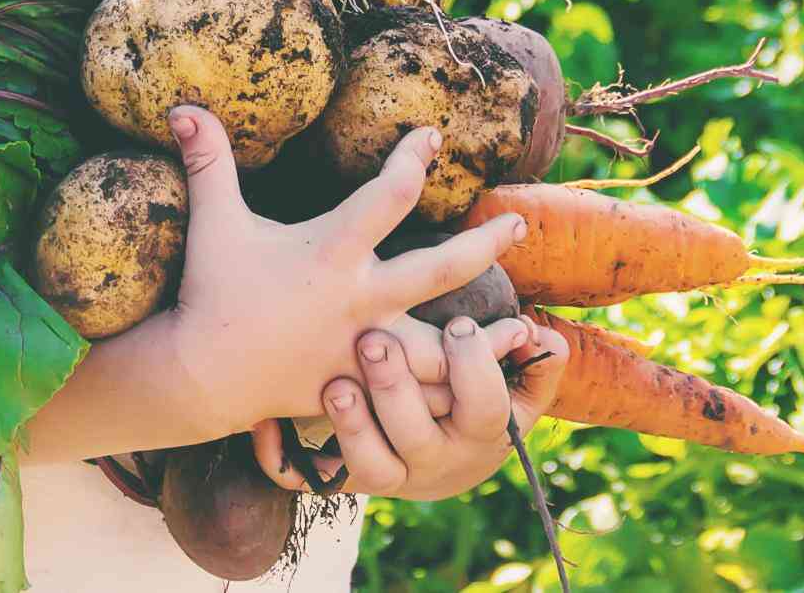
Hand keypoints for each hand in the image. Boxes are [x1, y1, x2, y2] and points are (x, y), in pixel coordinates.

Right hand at [149, 104, 528, 439]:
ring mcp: (365, 348)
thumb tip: (183, 105)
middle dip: (486, 243)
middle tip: (519, 222)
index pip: (390, 194)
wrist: (202, 376)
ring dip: (486, 339)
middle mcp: (359, 298)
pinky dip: (452, 392)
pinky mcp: (362, 386)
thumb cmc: (211, 291)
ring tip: (525, 328)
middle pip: (443, 268)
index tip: (433, 137)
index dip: (415, 158)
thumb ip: (208, 162)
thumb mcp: (214, 222)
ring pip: (445, 347)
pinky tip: (481, 386)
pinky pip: (418, 394)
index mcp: (331, 251)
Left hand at [250, 315, 569, 498]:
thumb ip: (535, 364)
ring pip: (366, 465)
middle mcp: (430, 461)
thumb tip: (541, 337)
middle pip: (416, 437)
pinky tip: (262, 421)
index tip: (457, 324)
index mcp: (477, 433)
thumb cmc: (472, 401)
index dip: (474, 369)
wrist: (436, 460)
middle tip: (374, 341)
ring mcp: (384, 473)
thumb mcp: (514, 389)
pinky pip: (304, 480)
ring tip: (333, 384)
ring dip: (349, 426)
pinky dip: (279, 455)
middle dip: (396, 390)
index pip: (485, 408)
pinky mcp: (338, 479)